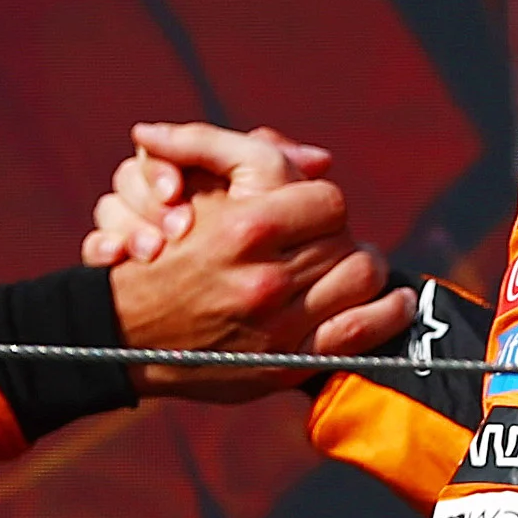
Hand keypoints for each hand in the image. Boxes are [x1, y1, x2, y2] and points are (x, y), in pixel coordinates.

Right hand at [97, 123, 415, 399]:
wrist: (122, 335)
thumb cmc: (159, 258)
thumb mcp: (189, 193)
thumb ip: (241, 157)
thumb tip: (316, 157)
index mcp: (246, 228)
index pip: (327, 198)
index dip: (321, 201)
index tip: (310, 210)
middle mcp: (266, 277)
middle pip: (346, 237)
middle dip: (339, 235)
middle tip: (328, 240)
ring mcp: (280, 323)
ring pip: (362, 276)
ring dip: (364, 268)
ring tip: (354, 267)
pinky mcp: (288, 361)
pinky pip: (362, 331)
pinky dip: (389, 312)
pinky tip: (396, 301)